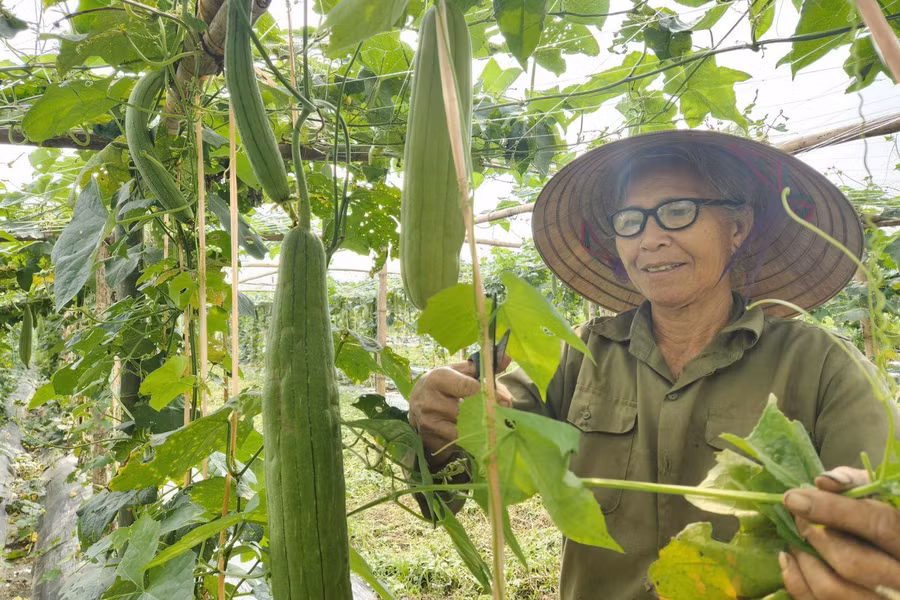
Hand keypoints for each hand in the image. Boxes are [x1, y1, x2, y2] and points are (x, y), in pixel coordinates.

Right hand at [408, 355, 511, 468]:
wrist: (416, 405)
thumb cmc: (442, 386)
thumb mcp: (458, 372)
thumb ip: (482, 367)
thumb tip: (507, 358)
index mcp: (437, 378)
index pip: (467, 387)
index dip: (489, 395)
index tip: (506, 401)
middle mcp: (429, 400)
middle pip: (467, 411)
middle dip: (487, 414)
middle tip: (502, 416)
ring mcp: (429, 422)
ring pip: (464, 428)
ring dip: (480, 428)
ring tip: (488, 424)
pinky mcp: (430, 439)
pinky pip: (458, 441)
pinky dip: (470, 438)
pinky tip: (474, 433)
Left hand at [780, 467, 899, 599]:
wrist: (891, 554)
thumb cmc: (887, 519)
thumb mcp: (881, 495)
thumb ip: (857, 484)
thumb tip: (823, 482)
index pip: (878, 525)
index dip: (833, 510)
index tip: (795, 499)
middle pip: (852, 563)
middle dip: (814, 537)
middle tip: (797, 519)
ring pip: (833, 590)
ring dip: (803, 560)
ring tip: (797, 540)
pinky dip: (796, 580)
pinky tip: (790, 559)